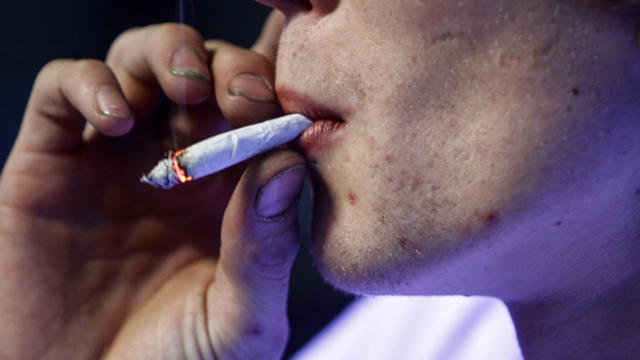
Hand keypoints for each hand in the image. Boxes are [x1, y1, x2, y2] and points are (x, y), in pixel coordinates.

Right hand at [0, 11, 300, 359]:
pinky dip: (88, 84)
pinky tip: (116, 119)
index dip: (279, 83)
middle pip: (207, 72)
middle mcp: (178, 163)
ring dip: (166, 54)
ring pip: (139, 61)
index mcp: (233, 191)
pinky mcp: (51, 162)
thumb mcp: (238, 324)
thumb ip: (265, 251)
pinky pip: (60, 91)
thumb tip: (287, 165)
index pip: (263, 109)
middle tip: (241, 97)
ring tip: (184, 88)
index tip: (289, 98)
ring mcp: (115, 157)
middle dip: (229, 67)